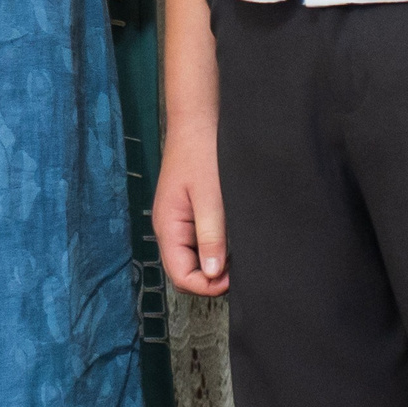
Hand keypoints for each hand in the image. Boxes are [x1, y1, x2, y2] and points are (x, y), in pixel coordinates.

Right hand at [152, 124, 229, 296]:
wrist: (198, 121)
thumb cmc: (202, 154)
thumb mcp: (210, 197)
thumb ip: (211, 236)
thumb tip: (212, 274)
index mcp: (168, 228)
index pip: (181, 276)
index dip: (206, 286)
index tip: (232, 277)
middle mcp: (169, 229)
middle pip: (185, 272)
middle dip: (210, 278)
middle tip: (239, 267)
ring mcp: (178, 221)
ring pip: (193, 259)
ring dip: (213, 262)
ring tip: (237, 252)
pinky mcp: (189, 213)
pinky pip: (198, 242)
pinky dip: (214, 247)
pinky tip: (231, 238)